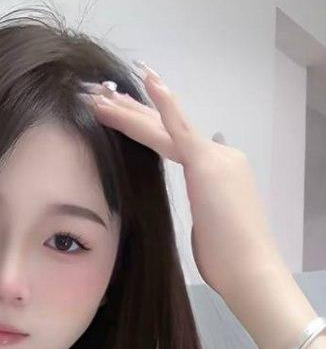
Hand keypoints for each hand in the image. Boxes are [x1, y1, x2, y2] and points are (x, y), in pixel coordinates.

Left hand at [79, 66, 284, 307]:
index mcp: (217, 171)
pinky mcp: (207, 163)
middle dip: (131, 110)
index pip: (175, 142)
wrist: (250, 268)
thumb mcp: (210, 229)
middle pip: (165, 128)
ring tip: (99, 91)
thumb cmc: (229, 260)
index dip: (146, 127)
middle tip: (100, 93)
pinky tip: (148, 79)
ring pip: (162, 127)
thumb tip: (204, 203)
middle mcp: (219, 156)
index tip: (123, 115)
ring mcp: (214, 156)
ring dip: (128, 109)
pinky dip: (164, 102)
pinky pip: (180, 127)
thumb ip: (205, 210)